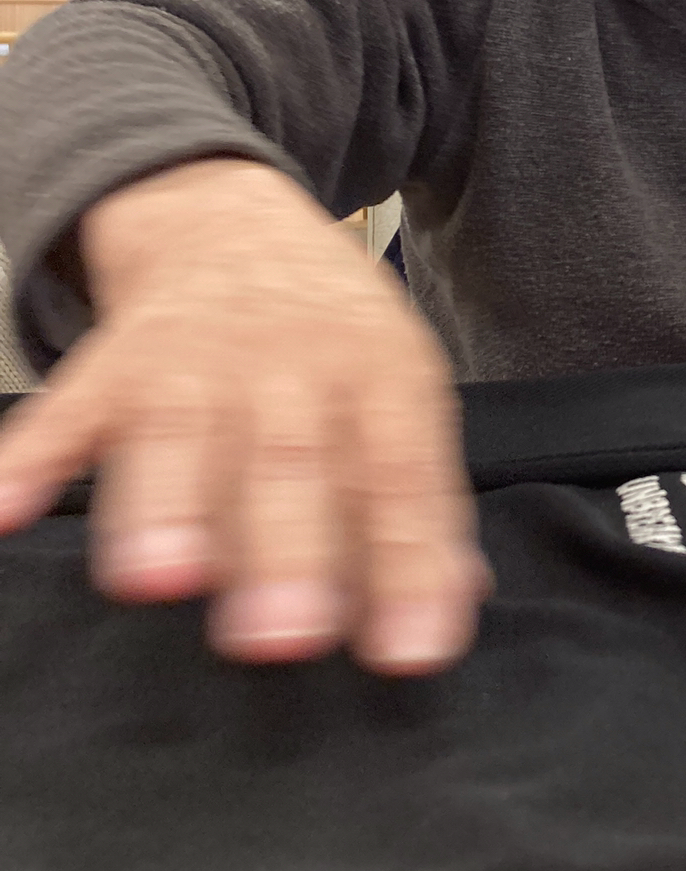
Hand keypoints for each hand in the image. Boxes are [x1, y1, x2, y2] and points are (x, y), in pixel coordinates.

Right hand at [0, 159, 490, 670]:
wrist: (231, 218)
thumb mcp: (398, 392)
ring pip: (182, 433)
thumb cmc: (329, 336)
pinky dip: (32, 457)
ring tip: (162, 581)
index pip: (403, 476)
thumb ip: (421, 504)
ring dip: (169, 508)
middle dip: (288, 550)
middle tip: (283, 637)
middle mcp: (292, 365)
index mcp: (380, 376)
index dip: (410, 564)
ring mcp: (196, 358)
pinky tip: (8, 508)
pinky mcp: (112, 361)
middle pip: (292, 460)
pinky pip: (68, 409)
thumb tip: (456, 605)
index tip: (410, 653)